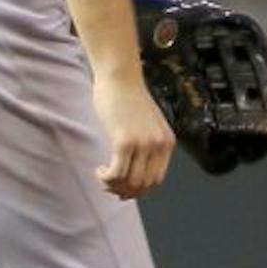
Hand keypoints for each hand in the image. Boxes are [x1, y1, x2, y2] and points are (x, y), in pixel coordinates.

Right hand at [92, 72, 174, 200]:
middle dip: (124, 191)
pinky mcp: (125, 141)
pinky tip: (99, 170)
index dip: (138, 190)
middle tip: (108, 184)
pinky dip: (106, 178)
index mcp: (167, 143)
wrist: (120, 77)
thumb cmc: (128, 97)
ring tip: (102, 176)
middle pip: (143, 185)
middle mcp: (159, 146)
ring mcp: (143, 144)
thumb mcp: (146, 125)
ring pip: (130, 182)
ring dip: (113, 185)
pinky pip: (116, 173)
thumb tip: (133, 170)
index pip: (157, 180)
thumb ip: (146, 145)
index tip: (122, 188)